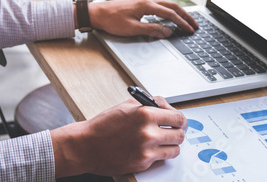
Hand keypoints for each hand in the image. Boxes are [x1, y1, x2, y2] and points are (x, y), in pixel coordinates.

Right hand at [51, 97, 186, 177]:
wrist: (86, 146)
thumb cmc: (104, 125)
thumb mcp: (128, 105)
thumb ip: (151, 104)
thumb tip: (167, 108)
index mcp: (145, 114)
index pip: (178, 118)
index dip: (180, 120)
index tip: (178, 121)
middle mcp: (148, 133)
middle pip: (180, 135)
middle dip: (177, 132)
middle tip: (171, 131)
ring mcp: (146, 151)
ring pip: (175, 149)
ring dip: (170, 145)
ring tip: (161, 141)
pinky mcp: (142, 164)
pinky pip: (161, 158)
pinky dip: (159, 154)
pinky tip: (150, 148)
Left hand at [87, 0, 197, 37]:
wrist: (96, 13)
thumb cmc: (111, 20)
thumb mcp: (133, 29)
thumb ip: (152, 30)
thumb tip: (167, 31)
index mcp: (147, 5)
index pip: (170, 14)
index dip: (182, 22)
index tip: (190, 29)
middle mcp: (147, 0)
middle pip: (172, 6)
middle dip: (185, 16)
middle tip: (194, 24)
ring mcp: (144, 0)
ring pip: (167, 5)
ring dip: (178, 13)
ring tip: (186, 21)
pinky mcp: (140, 3)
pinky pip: (160, 6)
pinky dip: (169, 11)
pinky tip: (170, 17)